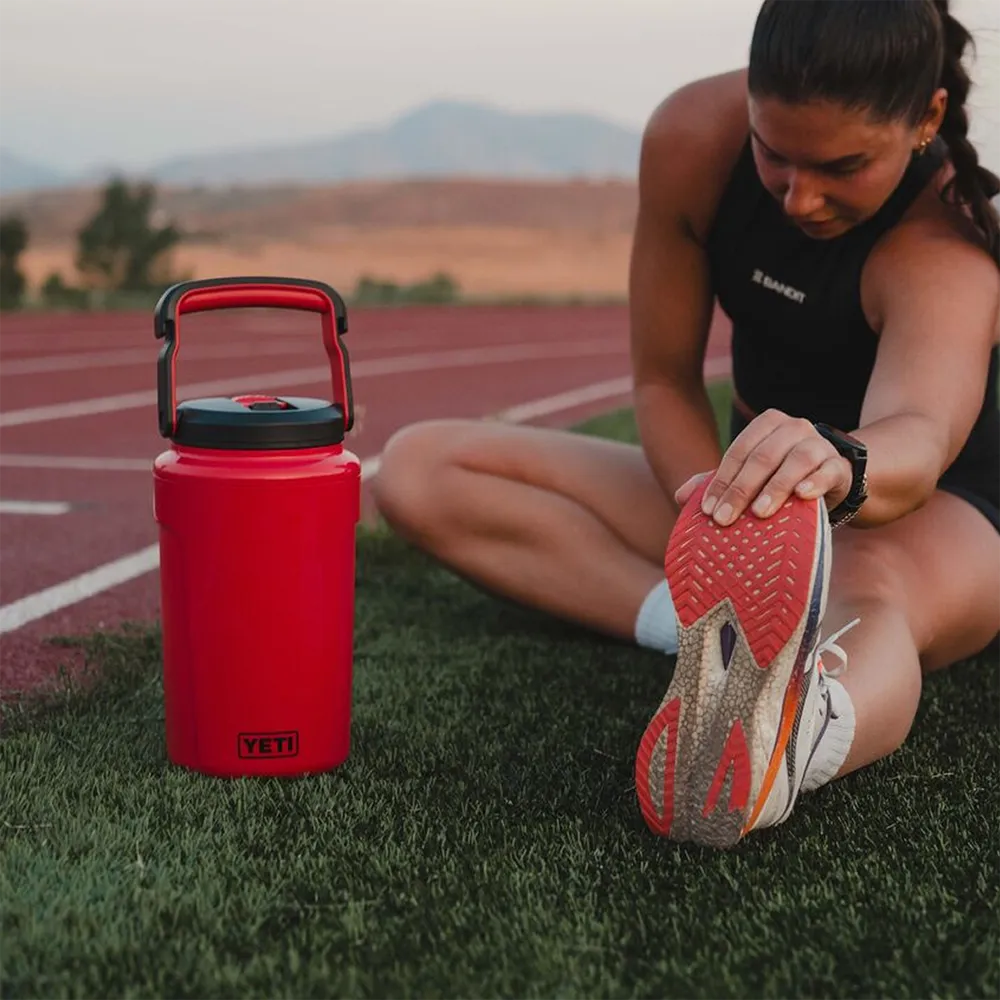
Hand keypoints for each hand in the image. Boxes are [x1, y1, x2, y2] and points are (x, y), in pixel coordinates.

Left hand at [673, 409, 852, 525]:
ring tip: (759, 513)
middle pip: (762, 457)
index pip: (738, 452)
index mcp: (767, 424)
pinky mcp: (840, 465)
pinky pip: (828, 471)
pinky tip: (802, 496)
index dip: (721, 481)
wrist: (827, 479)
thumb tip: (680, 495)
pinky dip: (815, 482)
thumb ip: (717, 481)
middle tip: (724, 519)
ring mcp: (819, 444)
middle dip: (740, 490)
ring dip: (775, 488)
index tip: (708, 510)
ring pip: (795, 461)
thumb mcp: (747, 476)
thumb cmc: (779, 476)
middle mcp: (794, 428)